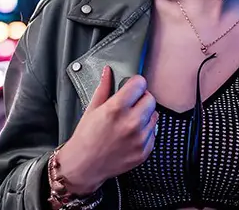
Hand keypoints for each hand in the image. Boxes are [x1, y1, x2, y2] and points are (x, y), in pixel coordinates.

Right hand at [57, 67, 157, 192]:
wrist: (84, 166)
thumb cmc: (85, 138)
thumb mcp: (91, 109)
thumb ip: (104, 88)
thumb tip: (108, 72)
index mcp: (116, 109)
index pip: (139, 84)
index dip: (135, 83)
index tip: (132, 86)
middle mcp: (131, 123)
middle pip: (150, 99)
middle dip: (141, 98)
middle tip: (131, 104)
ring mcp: (139, 139)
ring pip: (154, 116)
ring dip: (145, 115)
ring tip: (129, 121)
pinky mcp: (144, 151)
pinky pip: (153, 133)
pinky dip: (145, 131)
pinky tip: (131, 134)